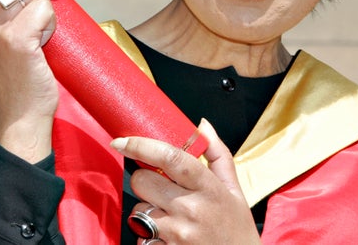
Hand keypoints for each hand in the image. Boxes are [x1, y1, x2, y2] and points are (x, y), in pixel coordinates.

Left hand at [112, 119, 260, 244]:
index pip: (169, 158)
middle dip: (144, 179)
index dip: (141, 145)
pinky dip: (147, 234)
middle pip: (143, 181)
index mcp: (208, 187)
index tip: (122, 141)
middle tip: (158, 185)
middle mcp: (190, 209)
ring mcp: (177, 233)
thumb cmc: (236, 227)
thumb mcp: (234, 189)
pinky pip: (140, 237)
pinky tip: (165, 233)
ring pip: (137, 210)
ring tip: (166, 212)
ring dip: (145, 208)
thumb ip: (218, 154)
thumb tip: (202, 124)